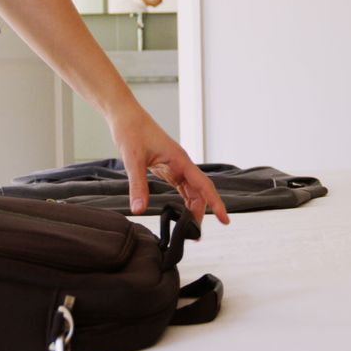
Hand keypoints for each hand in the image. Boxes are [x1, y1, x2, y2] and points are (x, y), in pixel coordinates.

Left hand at [110, 108, 230, 225]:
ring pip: (192, 190)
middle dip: (202, 212)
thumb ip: (138, 185)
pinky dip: (184, 200)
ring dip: (193, 208)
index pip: (204, 185)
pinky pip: (182, 187)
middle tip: (196, 234)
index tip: (225, 219)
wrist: (126, 117)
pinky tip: (182, 212)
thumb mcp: (133, 160)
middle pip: (200, 191)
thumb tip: (139, 210)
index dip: (215, 203)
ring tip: (190, 227)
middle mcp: (182, 164)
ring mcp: (176, 166)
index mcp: (180, 160)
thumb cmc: (132, 131)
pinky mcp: (168, 168)